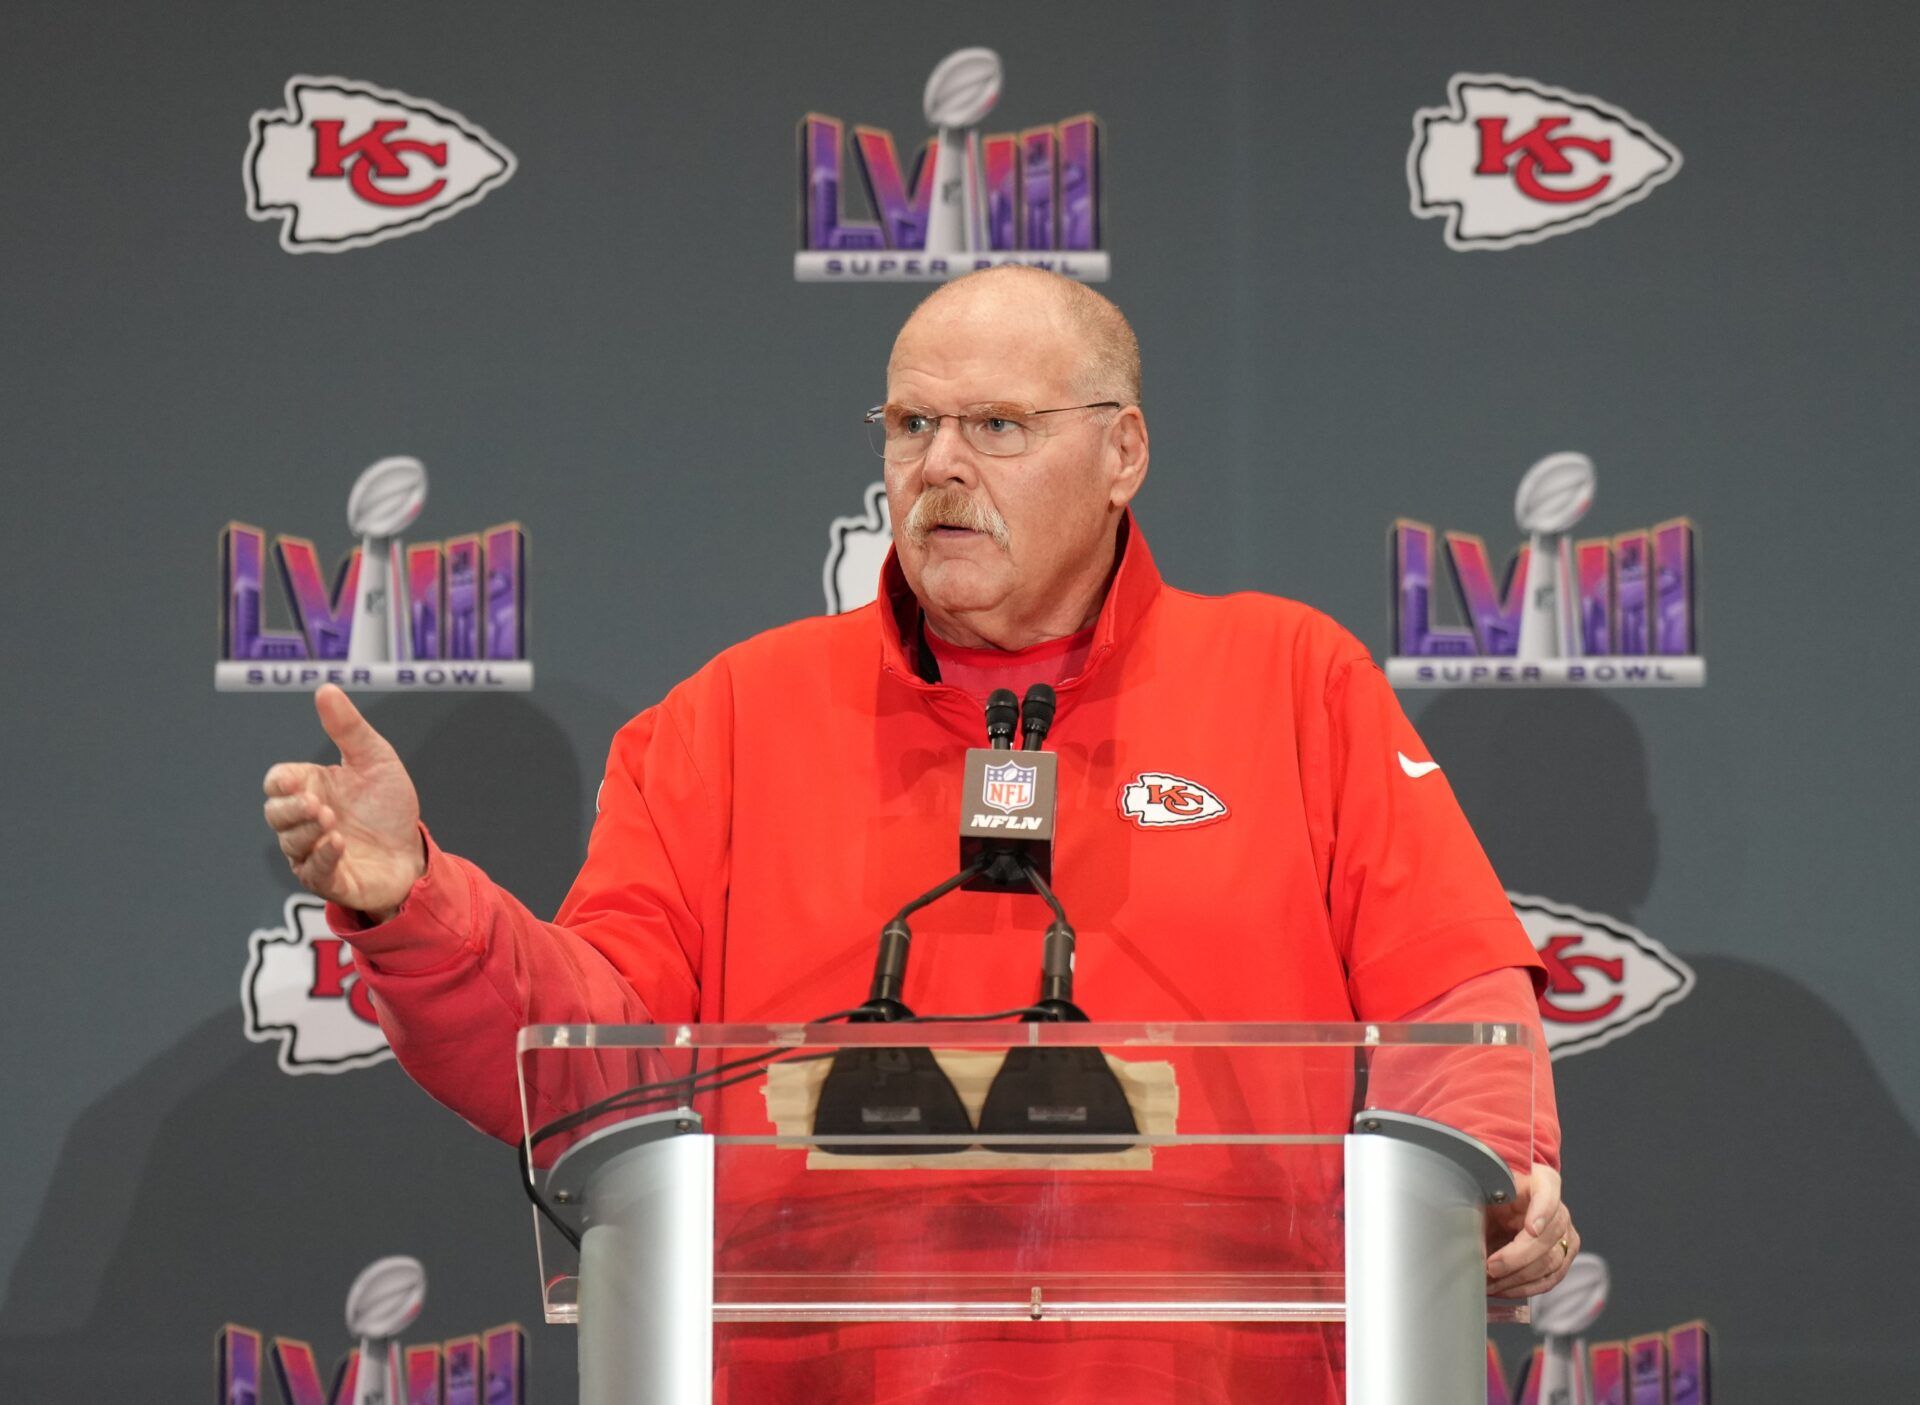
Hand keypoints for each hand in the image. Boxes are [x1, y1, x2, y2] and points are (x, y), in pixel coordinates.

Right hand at [262, 684, 424, 920]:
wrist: (414, 850)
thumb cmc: (388, 806)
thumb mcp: (375, 759)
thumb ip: (349, 728)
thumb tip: (325, 689)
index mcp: (311, 788)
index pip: (277, 782)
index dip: (281, 781)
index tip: (296, 778)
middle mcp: (306, 821)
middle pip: (275, 814)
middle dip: (291, 808)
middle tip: (318, 803)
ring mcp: (313, 852)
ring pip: (290, 843)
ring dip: (308, 831)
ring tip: (332, 821)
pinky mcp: (328, 879)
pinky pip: (312, 872)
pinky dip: (322, 857)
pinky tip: (338, 844)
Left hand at [1486, 1162, 1578, 1296]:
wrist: (1504, 1203)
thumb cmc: (1492, 1194)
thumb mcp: (1483, 1190)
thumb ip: (1479, 1205)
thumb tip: (1468, 1235)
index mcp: (1542, 1182)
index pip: (1548, 1193)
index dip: (1542, 1212)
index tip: (1531, 1229)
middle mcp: (1559, 1209)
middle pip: (1547, 1237)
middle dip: (1516, 1258)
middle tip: (1490, 1268)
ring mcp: (1565, 1235)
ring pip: (1549, 1263)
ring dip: (1517, 1278)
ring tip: (1491, 1284)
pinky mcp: (1563, 1257)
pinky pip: (1549, 1279)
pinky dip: (1525, 1288)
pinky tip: (1503, 1289)